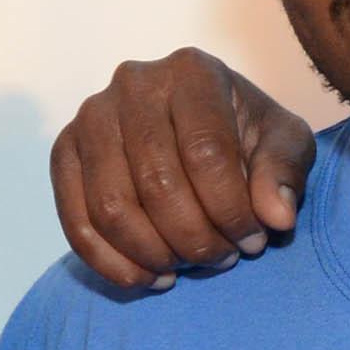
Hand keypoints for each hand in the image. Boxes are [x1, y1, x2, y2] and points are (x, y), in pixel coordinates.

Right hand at [51, 51, 306, 291]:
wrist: (198, 130)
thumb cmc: (247, 136)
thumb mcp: (285, 143)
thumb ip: (285, 173)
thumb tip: (275, 217)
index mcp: (192, 71)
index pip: (205, 153)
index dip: (230, 210)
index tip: (253, 240)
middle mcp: (133, 84)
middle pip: (156, 183)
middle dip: (194, 238)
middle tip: (222, 259)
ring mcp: (91, 116)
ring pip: (111, 206)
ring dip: (153, 253)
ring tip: (187, 268)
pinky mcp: (64, 151)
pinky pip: (76, 220)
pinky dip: (111, 263)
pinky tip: (148, 278)